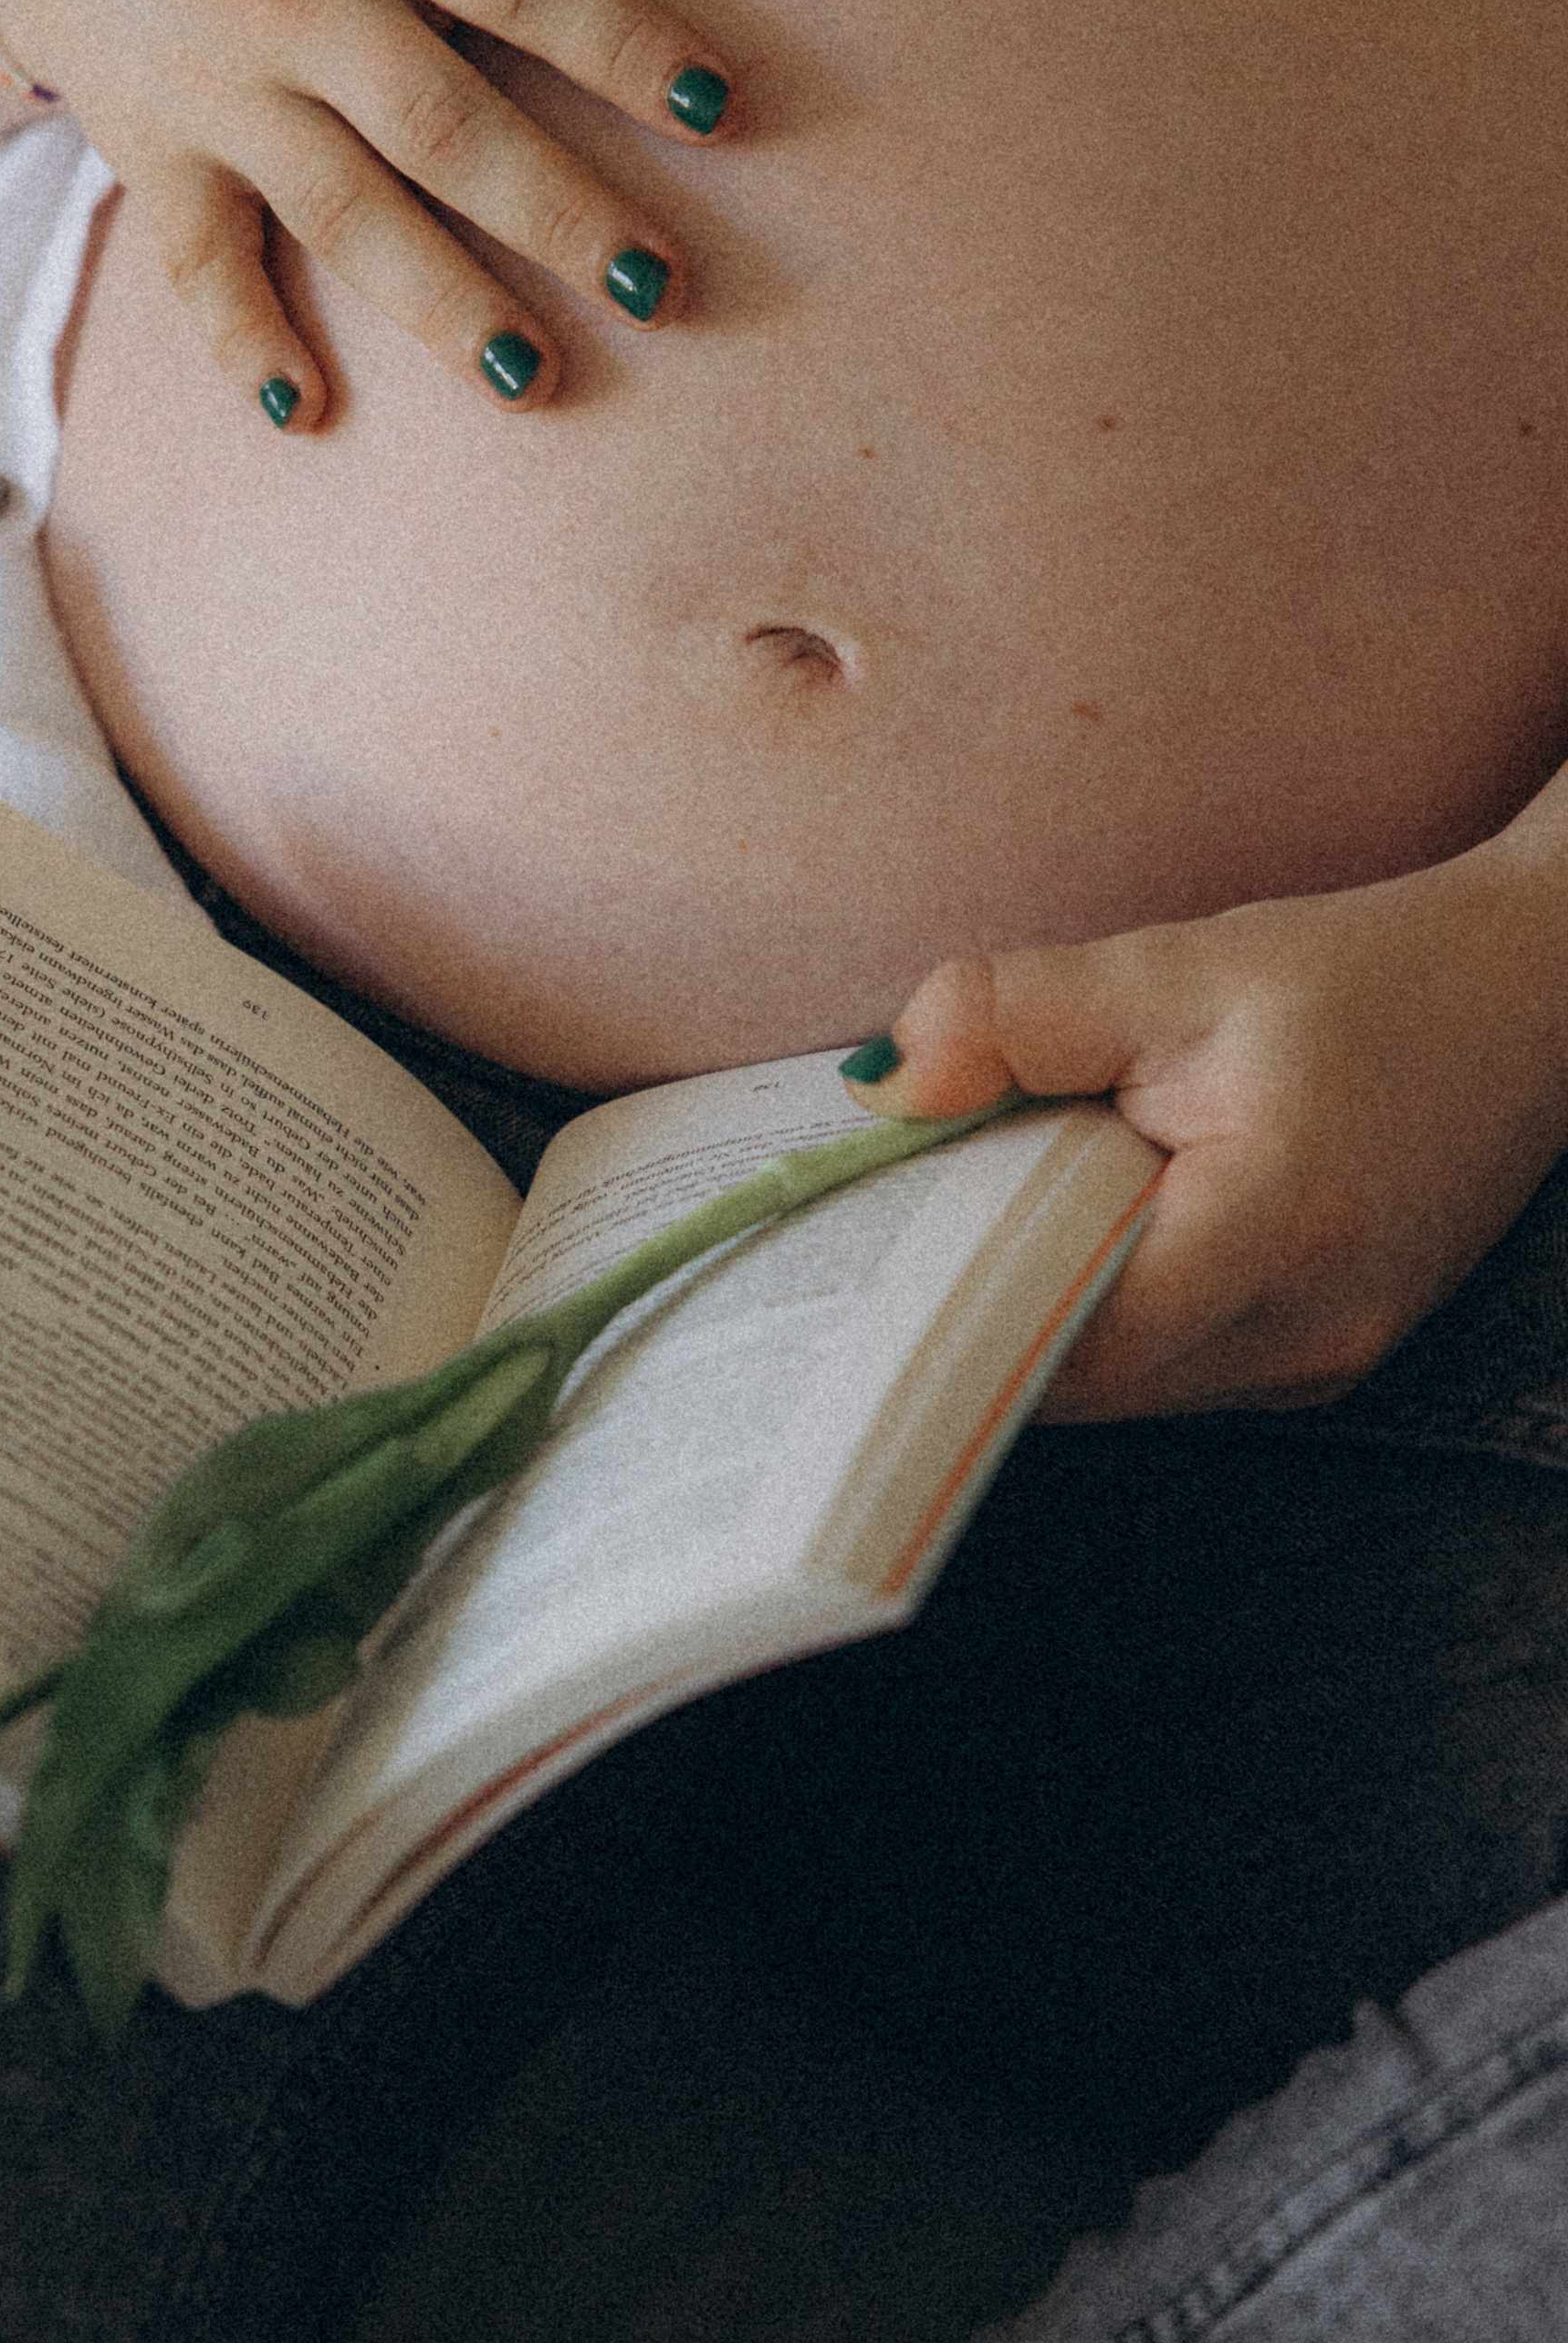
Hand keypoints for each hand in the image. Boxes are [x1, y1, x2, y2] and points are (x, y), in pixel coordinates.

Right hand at [0, 0, 732, 425]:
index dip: (617, 40)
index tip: (722, 111)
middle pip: (438, 118)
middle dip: (552, 210)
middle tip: (662, 289)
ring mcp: (219, 88)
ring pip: (339, 209)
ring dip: (437, 302)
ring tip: (536, 382)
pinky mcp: (160, 163)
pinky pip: (198, 264)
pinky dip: (243, 342)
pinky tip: (307, 416)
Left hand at [840, 836, 1567, 1418]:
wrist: (1534, 994)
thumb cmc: (1366, 974)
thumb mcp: (1178, 963)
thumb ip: (1014, 1017)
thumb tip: (877, 1083)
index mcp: (1276, 1238)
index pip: (1061, 1340)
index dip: (944, 1305)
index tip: (848, 1249)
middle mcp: (1306, 1336)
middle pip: (1076, 1379)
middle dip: (970, 1308)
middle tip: (869, 1226)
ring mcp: (1322, 1363)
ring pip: (1116, 1384)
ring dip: (1033, 1310)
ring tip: (959, 1211)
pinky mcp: (1318, 1354)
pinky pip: (1166, 1363)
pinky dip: (1095, 1308)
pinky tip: (1054, 1225)